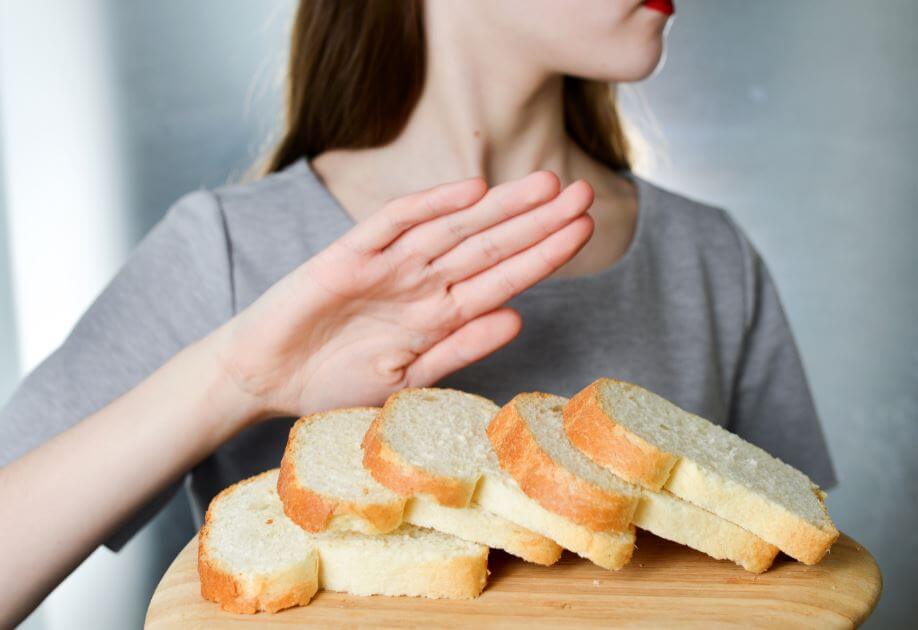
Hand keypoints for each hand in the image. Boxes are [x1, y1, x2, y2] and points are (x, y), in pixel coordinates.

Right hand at [215, 171, 593, 419]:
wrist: (264, 378)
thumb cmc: (334, 382)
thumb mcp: (407, 377)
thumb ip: (460, 348)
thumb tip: (519, 320)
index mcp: (440, 314)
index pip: (504, 278)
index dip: (545, 254)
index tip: (585, 231)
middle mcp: (421, 283)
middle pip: (490, 245)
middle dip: (538, 220)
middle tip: (585, 193)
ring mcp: (387, 265)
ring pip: (453, 228)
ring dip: (499, 207)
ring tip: (546, 185)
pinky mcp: (347, 255)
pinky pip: (392, 224)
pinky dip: (429, 206)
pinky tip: (470, 191)